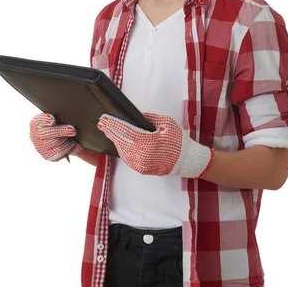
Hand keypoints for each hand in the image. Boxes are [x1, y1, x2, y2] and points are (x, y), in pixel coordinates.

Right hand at [30, 113, 83, 161]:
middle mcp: (35, 135)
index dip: (45, 119)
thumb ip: (60, 117)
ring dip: (66, 139)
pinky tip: (70, 143)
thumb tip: (68, 116)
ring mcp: (40, 147)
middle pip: (48, 132)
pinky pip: (58, 152)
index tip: (53, 119)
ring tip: (71, 136)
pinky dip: (67, 147)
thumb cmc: (61, 126)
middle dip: (61, 131)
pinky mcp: (46, 155)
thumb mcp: (59, 120)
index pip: (38, 120)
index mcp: (36, 123)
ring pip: (55, 142)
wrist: (64, 140)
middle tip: (72, 130)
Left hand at [96, 112, 212, 177]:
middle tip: (102, 124)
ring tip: (109, 131)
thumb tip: (134, 117)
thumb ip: (148, 118)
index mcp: (148, 142)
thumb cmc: (177, 140)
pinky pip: (127, 157)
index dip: (113, 125)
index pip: (126, 131)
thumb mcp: (166, 122)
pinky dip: (122, 149)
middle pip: (121, 141)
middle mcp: (142, 155)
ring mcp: (140, 164)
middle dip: (111, 132)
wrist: (185, 160)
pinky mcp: (140, 169)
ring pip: (122, 150)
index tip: (104, 119)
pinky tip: (119, 142)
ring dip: (115, 140)